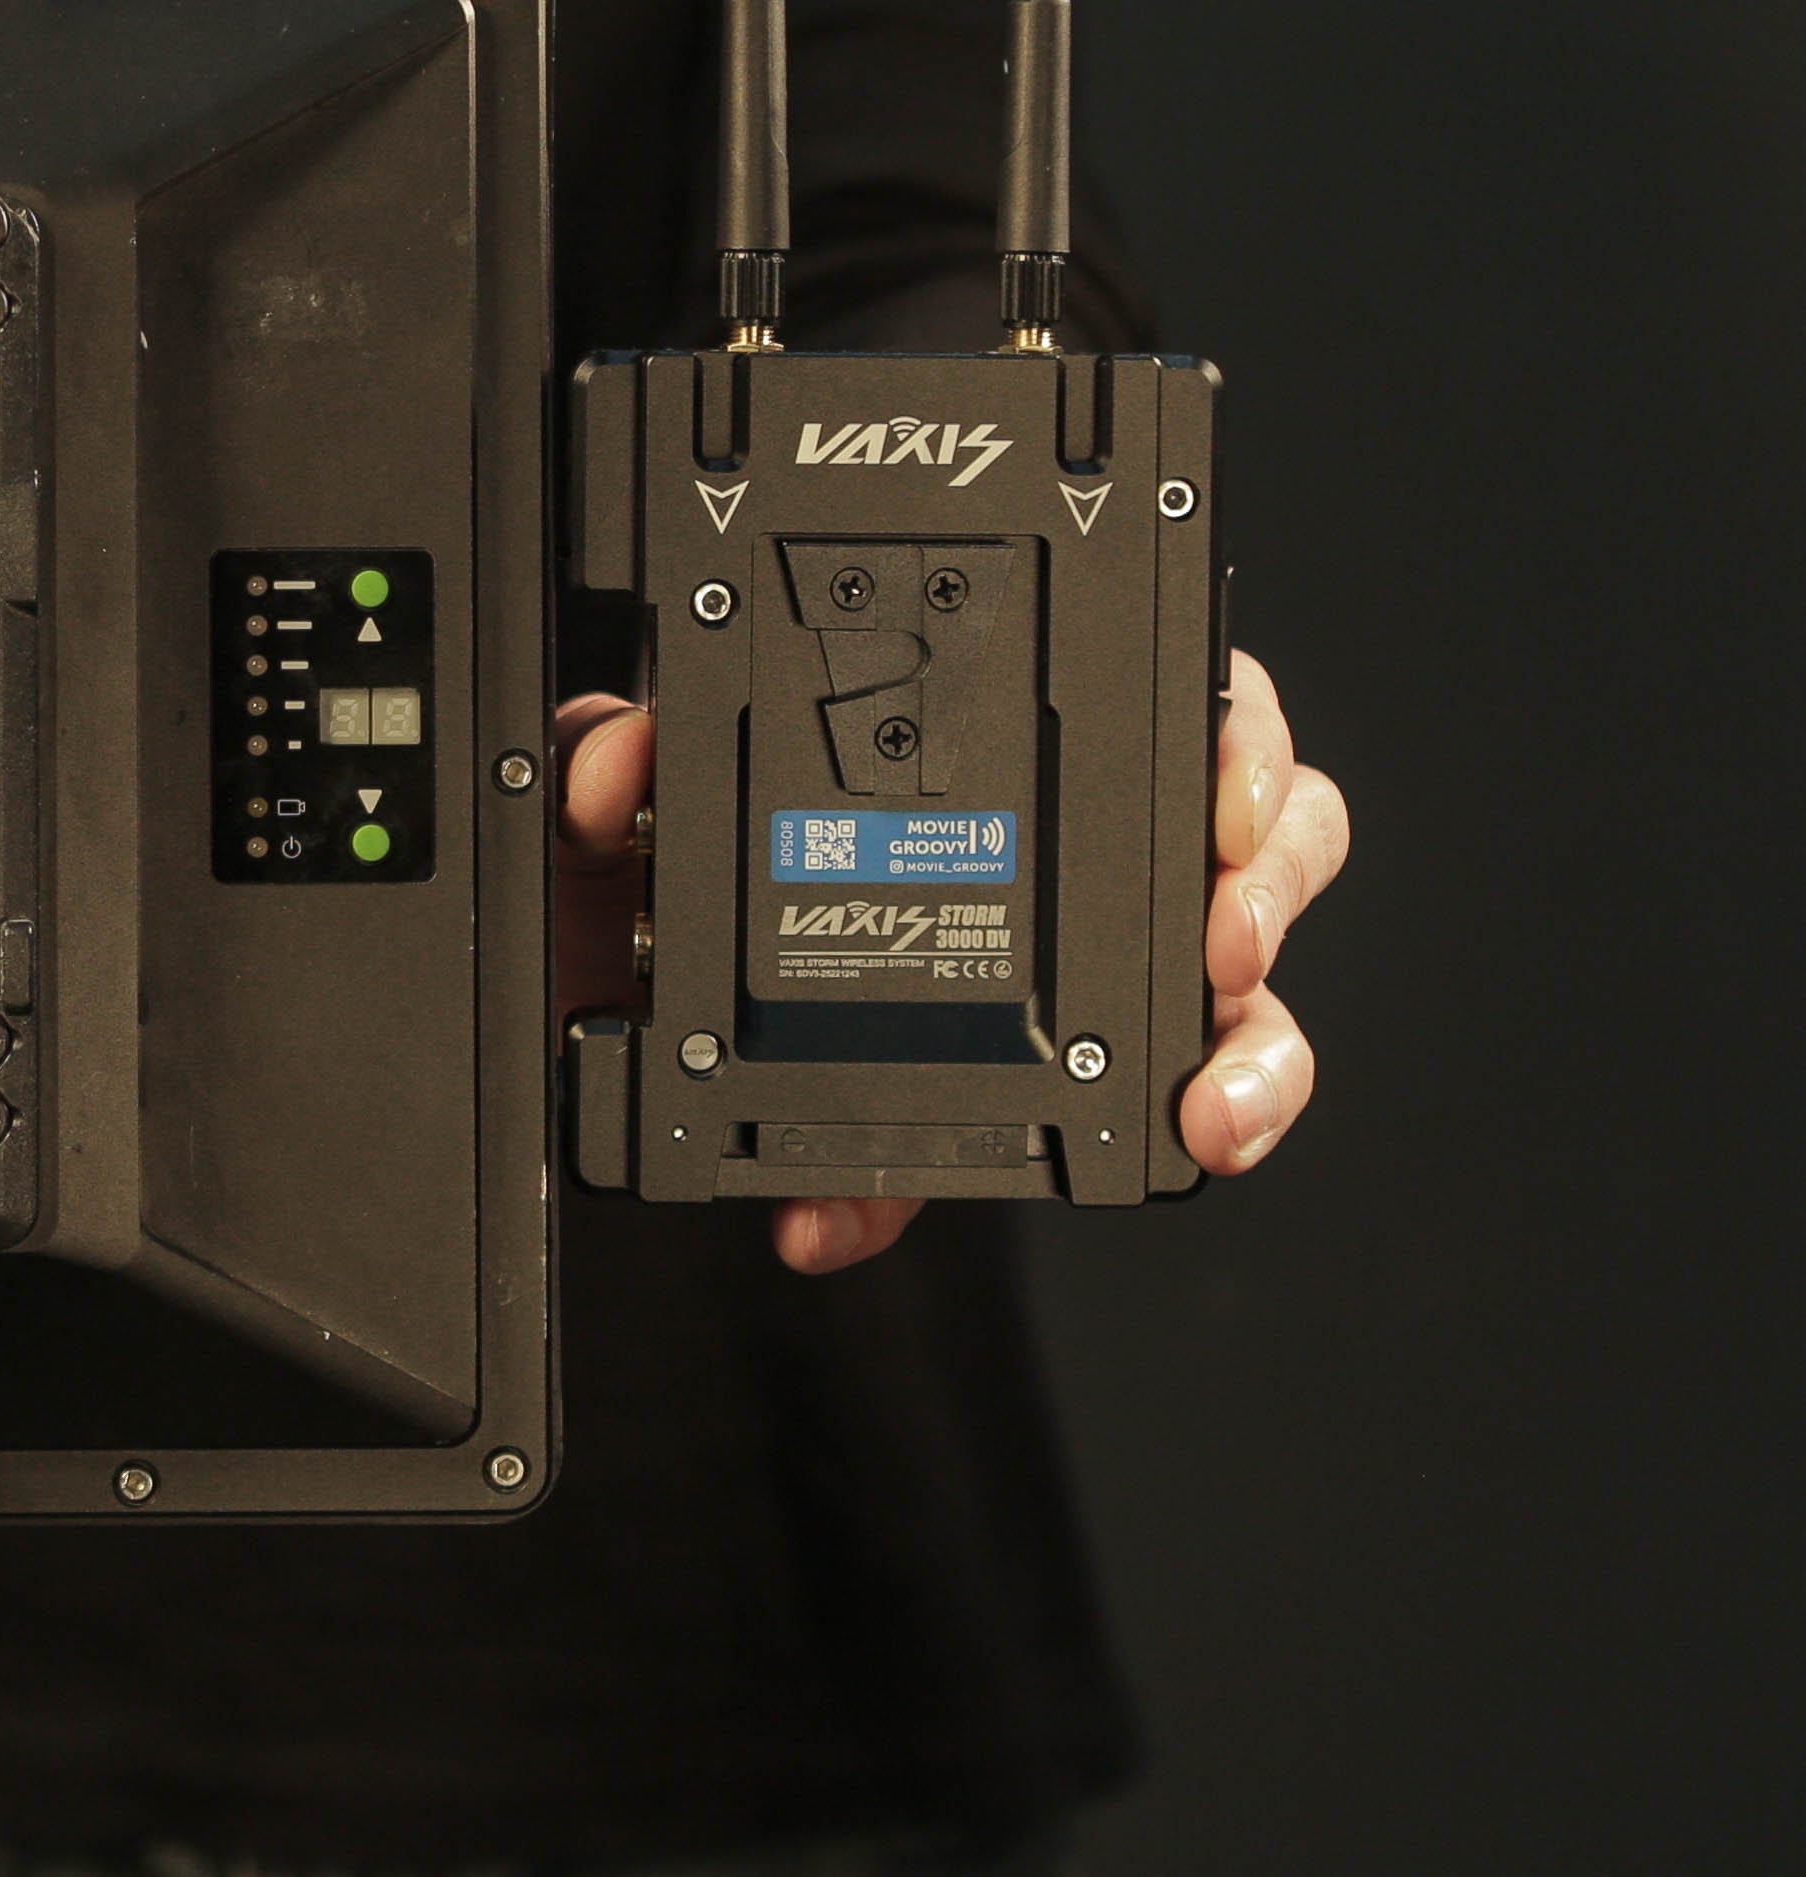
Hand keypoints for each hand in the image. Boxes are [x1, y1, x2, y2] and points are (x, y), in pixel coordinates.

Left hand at [554, 644, 1346, 1275]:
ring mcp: (1070, 979)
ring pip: (1237, 1001)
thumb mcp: (614, 795)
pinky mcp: (1034, 1094)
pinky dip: (1098, 1167)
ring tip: (1212, 1108)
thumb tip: (617, 767)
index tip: (1223, 796)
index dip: (1235, 738)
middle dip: (1270, 893)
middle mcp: (1067, 854)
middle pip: (1258, 845)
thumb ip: (605, 763)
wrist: (607, 993)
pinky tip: (1108, 1176)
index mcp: (997, 737)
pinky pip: (1105, 1133)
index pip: (1172, 700)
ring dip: (1252, 1056)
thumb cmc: (643, 865)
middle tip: (1227, 941)